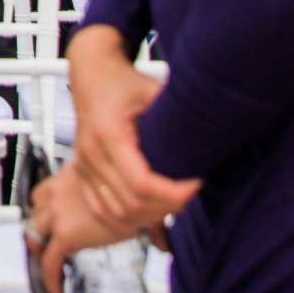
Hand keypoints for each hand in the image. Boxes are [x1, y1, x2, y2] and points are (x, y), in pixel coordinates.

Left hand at [25, 162, 134, 292]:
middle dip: (40, 230)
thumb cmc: (140, 186)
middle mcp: (58, 190)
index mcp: (70, 175)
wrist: (139, 189)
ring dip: (40, 250)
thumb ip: (129, 209)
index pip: (43, 193)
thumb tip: (158, 240)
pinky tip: (56, 292)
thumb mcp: (127, 193)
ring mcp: (58, 212)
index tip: (50, 221)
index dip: (44, 210)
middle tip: (47, 244)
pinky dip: (50, 279)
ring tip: (48, 264)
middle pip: (35, 212)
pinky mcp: (66, 234)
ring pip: (35, 235)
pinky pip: (50, 261)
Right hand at [66, 26, 198, 226]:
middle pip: (132, 204)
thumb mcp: (152, 90)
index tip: (196, 182)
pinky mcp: (82, 173)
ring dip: (148, 216)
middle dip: (167, 206)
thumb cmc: (121, 81)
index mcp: (108, 134)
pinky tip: (147, 210)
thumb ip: (177, 112)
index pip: (142, 184)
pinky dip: (126, 218)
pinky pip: (102, 210)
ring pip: (117, 213)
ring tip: (172, 200)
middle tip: (190, 191)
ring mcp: (83, 166)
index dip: (174, 193)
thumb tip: (212, 128)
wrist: (91, 74)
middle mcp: (91, 154)